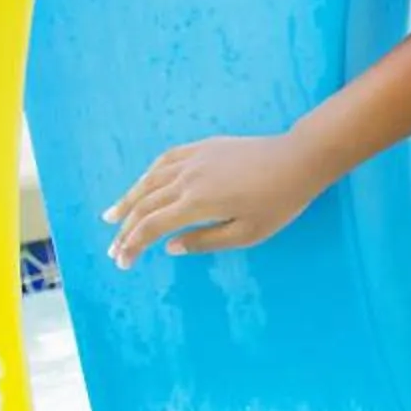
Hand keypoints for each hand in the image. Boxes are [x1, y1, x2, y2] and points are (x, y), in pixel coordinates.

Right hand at [103, 132, 329, 267]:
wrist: (299, 158)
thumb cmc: (279, 201)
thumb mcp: (247, 233)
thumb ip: (205, 241)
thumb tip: (170, 248)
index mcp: (197, 203)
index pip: (152, 227)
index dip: (132, 246)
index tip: (122, 263)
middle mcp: (187, 178)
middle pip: (145, 206)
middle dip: (125, 230)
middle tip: (113, 250)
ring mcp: (194, 159)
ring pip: (149, 181)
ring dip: (127, 201)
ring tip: (111, 217)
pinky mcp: (203, 147)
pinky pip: (165, 160)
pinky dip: (147, 176)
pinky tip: (142, 184)